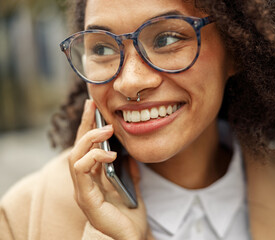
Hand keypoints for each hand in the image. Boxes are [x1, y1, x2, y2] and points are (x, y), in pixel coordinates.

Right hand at [68, 100, 152, 239]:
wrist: (133, 237)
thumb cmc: (130, 214)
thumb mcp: (132, 187)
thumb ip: (129, 171)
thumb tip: (131, 156)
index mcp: (93, 177)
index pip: (87, 147)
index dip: (88, 126)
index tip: (94, 106)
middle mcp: (84, 182)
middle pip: (78, 147)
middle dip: (84, 125)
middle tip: (94, 108)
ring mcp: (83, 190)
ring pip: (75, 157)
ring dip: (90, 140)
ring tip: (108, 131)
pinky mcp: (86, 199)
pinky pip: (81, 172)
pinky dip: (92, 158)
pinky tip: (109, 154)